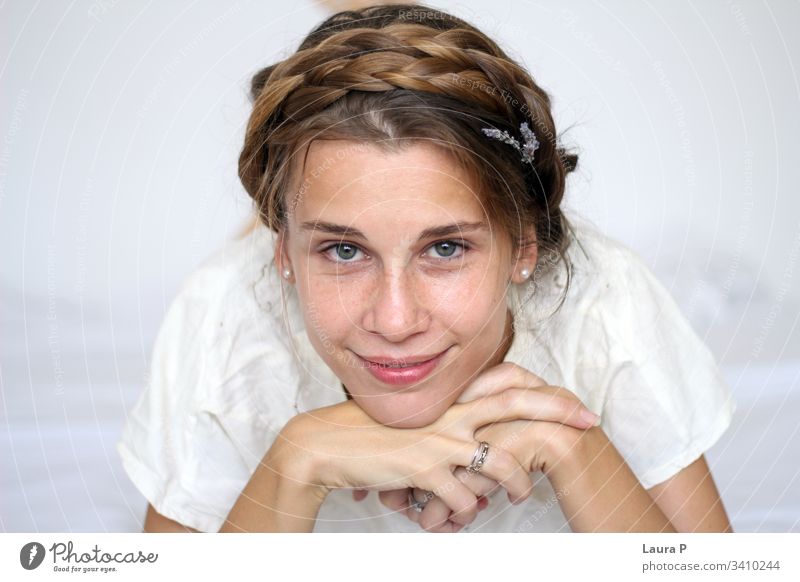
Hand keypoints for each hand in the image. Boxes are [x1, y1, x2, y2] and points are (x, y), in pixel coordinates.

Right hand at [357, 362, 598, 530]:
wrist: (330, 444)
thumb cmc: (372, 433)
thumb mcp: (416, 420)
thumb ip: (448, 422)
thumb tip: (476, 440)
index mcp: (449, 399)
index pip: (505, 382)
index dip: (541, 388)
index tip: (571, 398)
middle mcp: (451, 414)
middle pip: (517, 404)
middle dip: (558, 411)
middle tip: (590, 422)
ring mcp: (441, 441)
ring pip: (501, 465)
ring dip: (516, 486)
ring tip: (520, 497)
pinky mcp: (427, 470)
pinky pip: (464, 500)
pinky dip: (464, 514)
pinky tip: (452, 517)